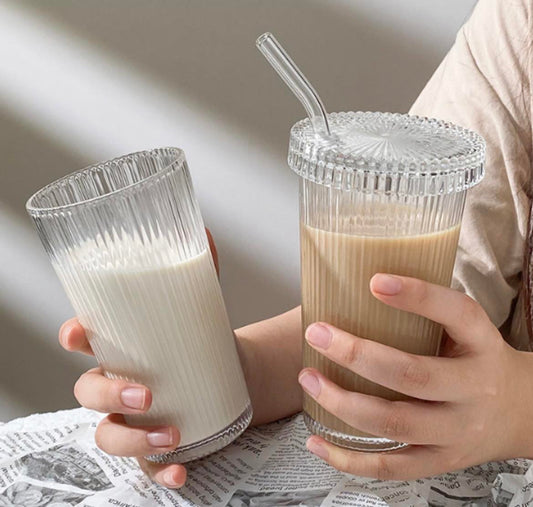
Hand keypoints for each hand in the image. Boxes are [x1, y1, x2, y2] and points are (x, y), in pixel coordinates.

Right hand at [58, 228, 219, 488]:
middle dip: (107, 394)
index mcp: (121, 347)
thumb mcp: (201, 306)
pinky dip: (159, 470)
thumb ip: (201, 272)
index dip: (73, 337)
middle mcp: (118, 383)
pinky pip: (146, 466)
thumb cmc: (203, 339)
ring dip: (132, 439)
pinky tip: (179, 469)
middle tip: (144, 394)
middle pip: (88, 393)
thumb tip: (206, 233)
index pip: (83, 340)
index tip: (78, 334)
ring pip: (109, 435)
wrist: (231, 374)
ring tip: (170, 432)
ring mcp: (134, 418)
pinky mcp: (157, 442)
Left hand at [298, 273, 532, 479]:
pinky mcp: (441, 460)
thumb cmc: (478, 360)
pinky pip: (392, 468)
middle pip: (412, 374)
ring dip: (343, 402)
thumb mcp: (468, 330)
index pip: (457, 313)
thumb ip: (428, 313)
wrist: (522, 413)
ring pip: (395, 422)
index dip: (417, 296)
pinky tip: (317, 442)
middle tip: (317, 333)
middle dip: (356, 354)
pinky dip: (349, 460)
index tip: (374, 281)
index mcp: (482, 344)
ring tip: (309, 379)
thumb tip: (355, 287)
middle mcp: (474, 388)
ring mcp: (457, 431)